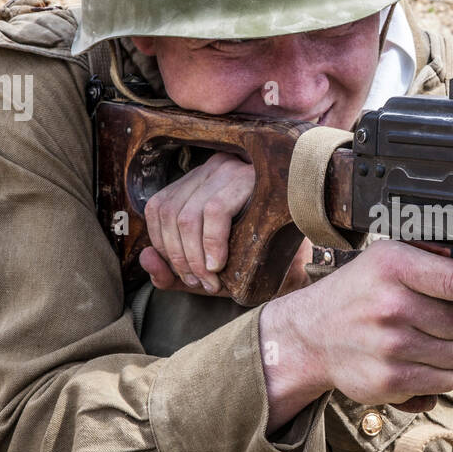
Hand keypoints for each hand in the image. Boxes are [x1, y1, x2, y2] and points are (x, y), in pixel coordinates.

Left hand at [139, 152, 253, 293]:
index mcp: (198, 180)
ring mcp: (229, 169)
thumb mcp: (210, 266)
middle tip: (201, 283)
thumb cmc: (259, 254)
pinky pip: (214, 212)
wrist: (307, 247)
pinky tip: (218, 263)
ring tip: (211, 280)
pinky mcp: (247, 179)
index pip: (158, 208)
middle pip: (169, 214)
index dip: (163, 245)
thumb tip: (145, 260)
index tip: (185, 275)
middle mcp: (211, 168)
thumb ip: (174, 271)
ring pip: (187, 216)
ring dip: (193, 257)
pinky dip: (210, 244)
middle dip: (179, 258)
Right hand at [258, 239, 452, 428]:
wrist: (310, 335)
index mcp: (394, 266)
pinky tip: (424, 361)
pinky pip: (441, 384)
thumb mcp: (386, 257)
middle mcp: (392, 305)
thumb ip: (432, 256)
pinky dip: (441, 375)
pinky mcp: (389, 381)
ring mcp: (390, 346)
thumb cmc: (357, 293)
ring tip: (437, 340)